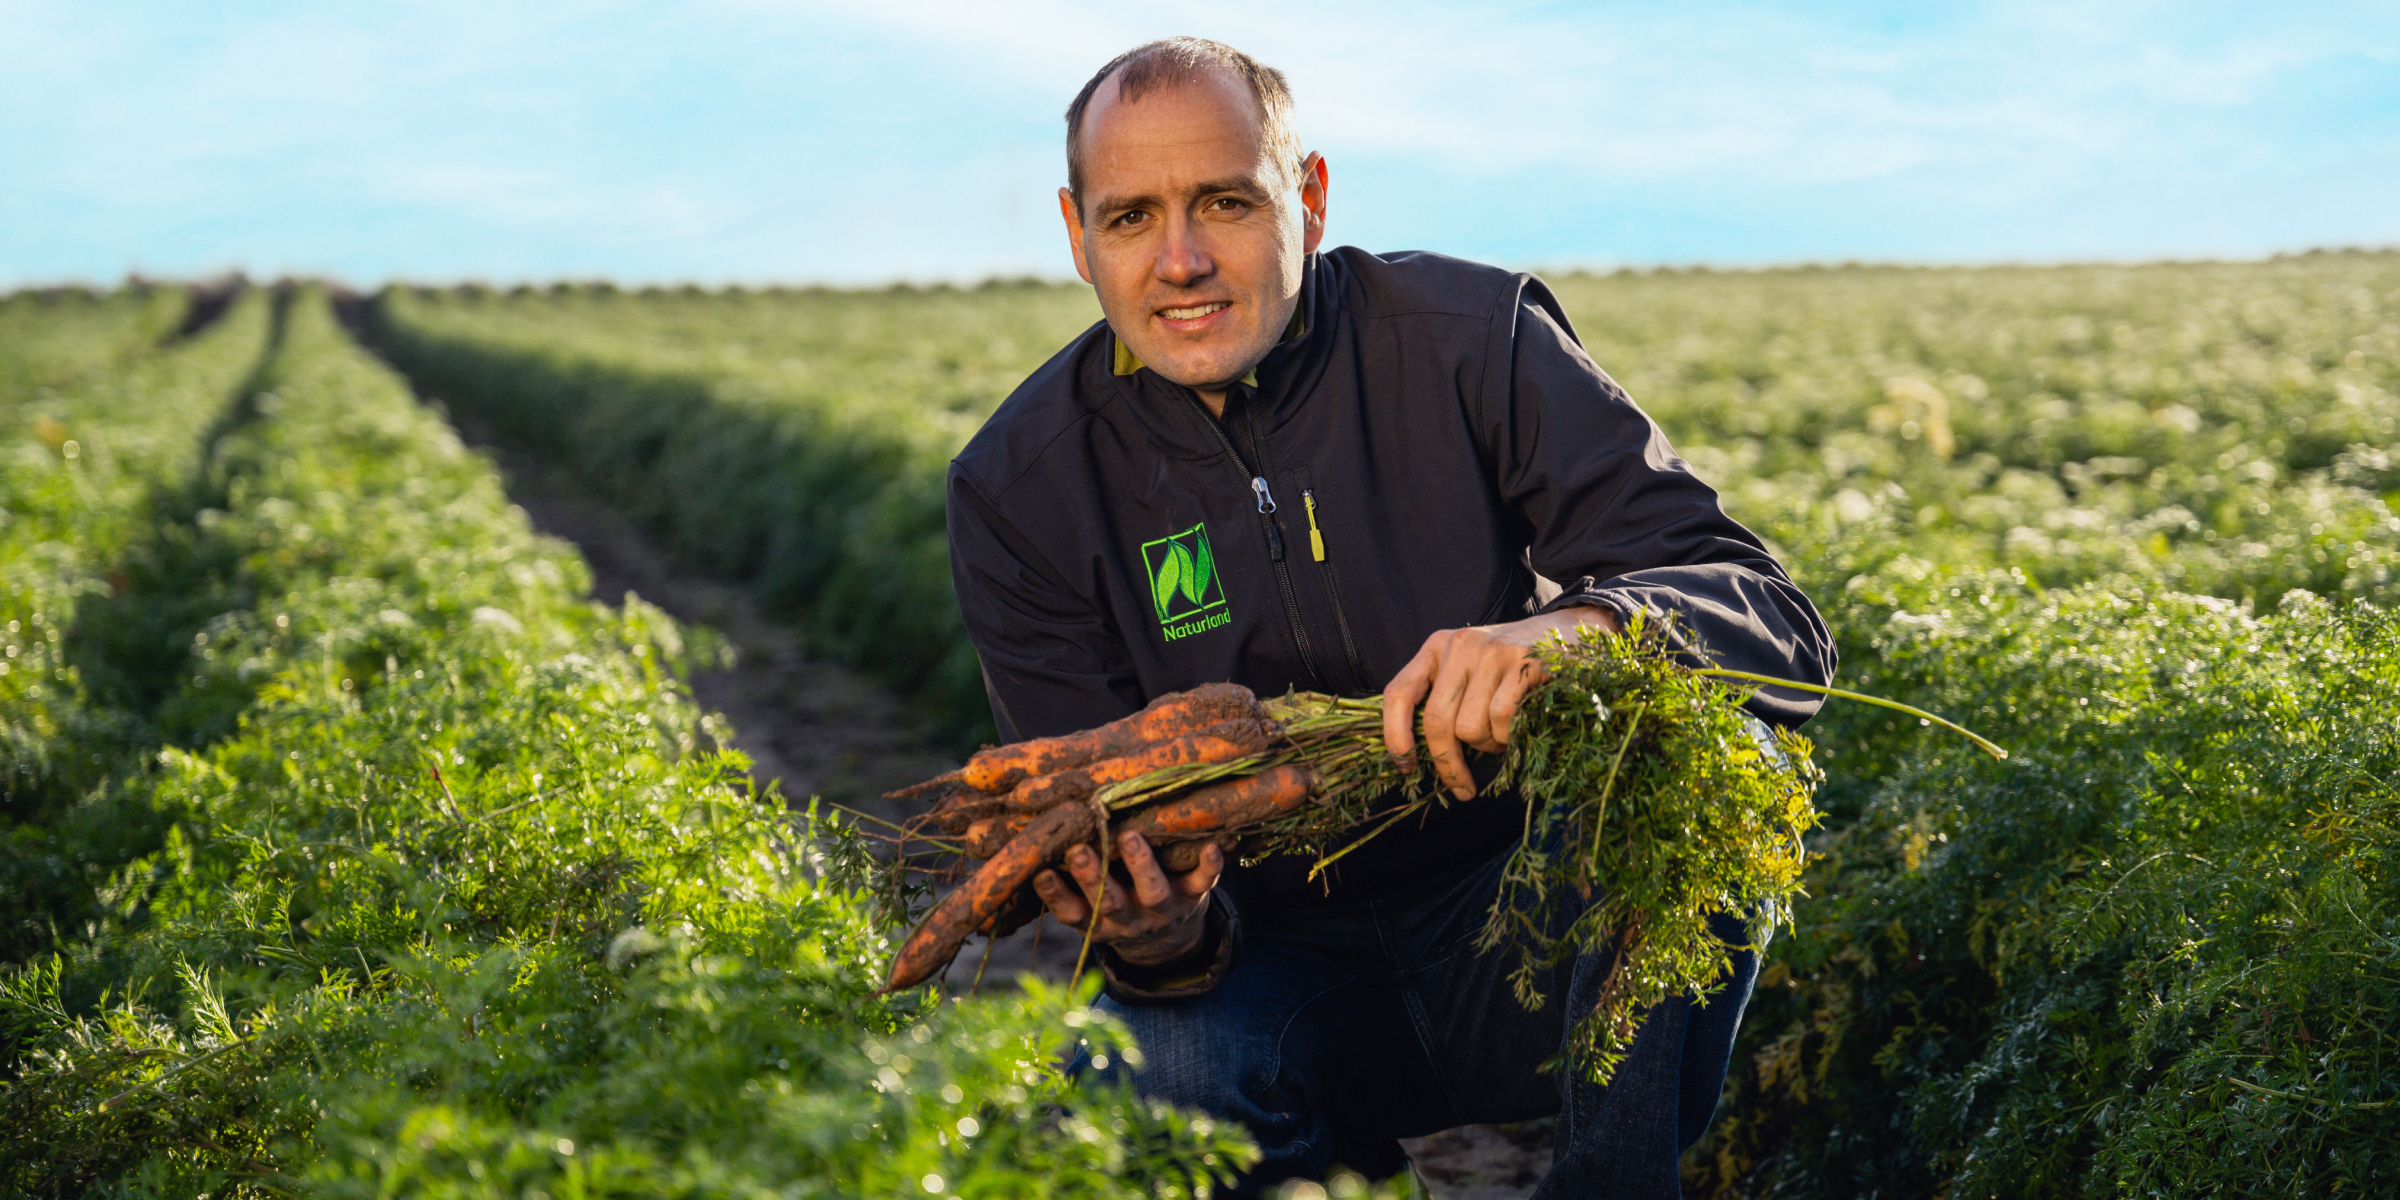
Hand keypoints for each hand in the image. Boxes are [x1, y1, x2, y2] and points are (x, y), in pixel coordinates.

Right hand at [1031, 832, 1222, 965]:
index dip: (1056, 896)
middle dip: (1093, 876)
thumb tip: (1029, 842)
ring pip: (1153, 891)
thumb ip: (1068, 885)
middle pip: (1110, 901)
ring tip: (1129, 837)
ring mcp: (1165, 909)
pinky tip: (1211, 846)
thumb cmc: (1120, 909)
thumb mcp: (1092, 912)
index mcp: (1102, 923)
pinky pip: (1204, 882)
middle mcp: (1131, 919)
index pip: (1074, 913)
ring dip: (1141, 865)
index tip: (1040, 872)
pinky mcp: (1195, 895)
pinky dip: (1209, 866)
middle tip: (1078, 850)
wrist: (1170, 942)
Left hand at [1382, 606, 1618, 798]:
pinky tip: (1521, 730)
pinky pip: (1502, 720)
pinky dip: (1510, 738)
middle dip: (1448, 765)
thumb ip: (1447, 696)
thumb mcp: (1473, 668)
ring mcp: (1492, 652)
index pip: (1399, 693)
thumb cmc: (1517, 663)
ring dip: (1488, 747)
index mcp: (1438, 646)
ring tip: (1504, 737)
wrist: (1573, 630)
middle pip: (1436, 721)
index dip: (1395, 735)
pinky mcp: (1524, 662)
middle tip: (1463, 789)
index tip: (1405, 767)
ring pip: (1470, 727)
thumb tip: (1424, 755)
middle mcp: (1460, 645)